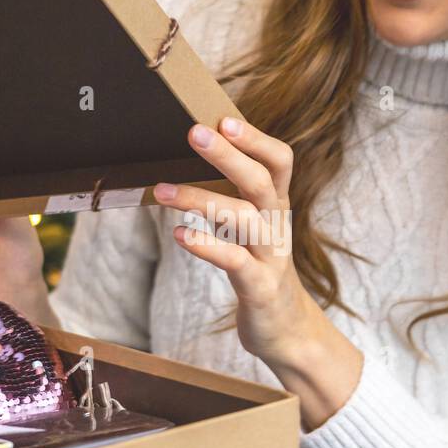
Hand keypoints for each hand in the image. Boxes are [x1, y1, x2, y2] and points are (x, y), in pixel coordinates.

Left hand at [152, 118, 363, 428]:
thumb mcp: (251, 227)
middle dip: (227, 155)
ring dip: (200, 199)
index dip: (256, 138)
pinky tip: (180, 236)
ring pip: (242, 218)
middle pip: (260, 180)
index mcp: (276, 205)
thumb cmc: (258, 269)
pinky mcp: (258, 287)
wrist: (286, 330)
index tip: (224, 118)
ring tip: (161, 190)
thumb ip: (232, 194)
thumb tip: (195, 155)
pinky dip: (207, 246)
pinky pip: (235, 262)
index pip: (280, 160)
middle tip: (193, 132)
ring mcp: (270, 256)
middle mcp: (277, 225)